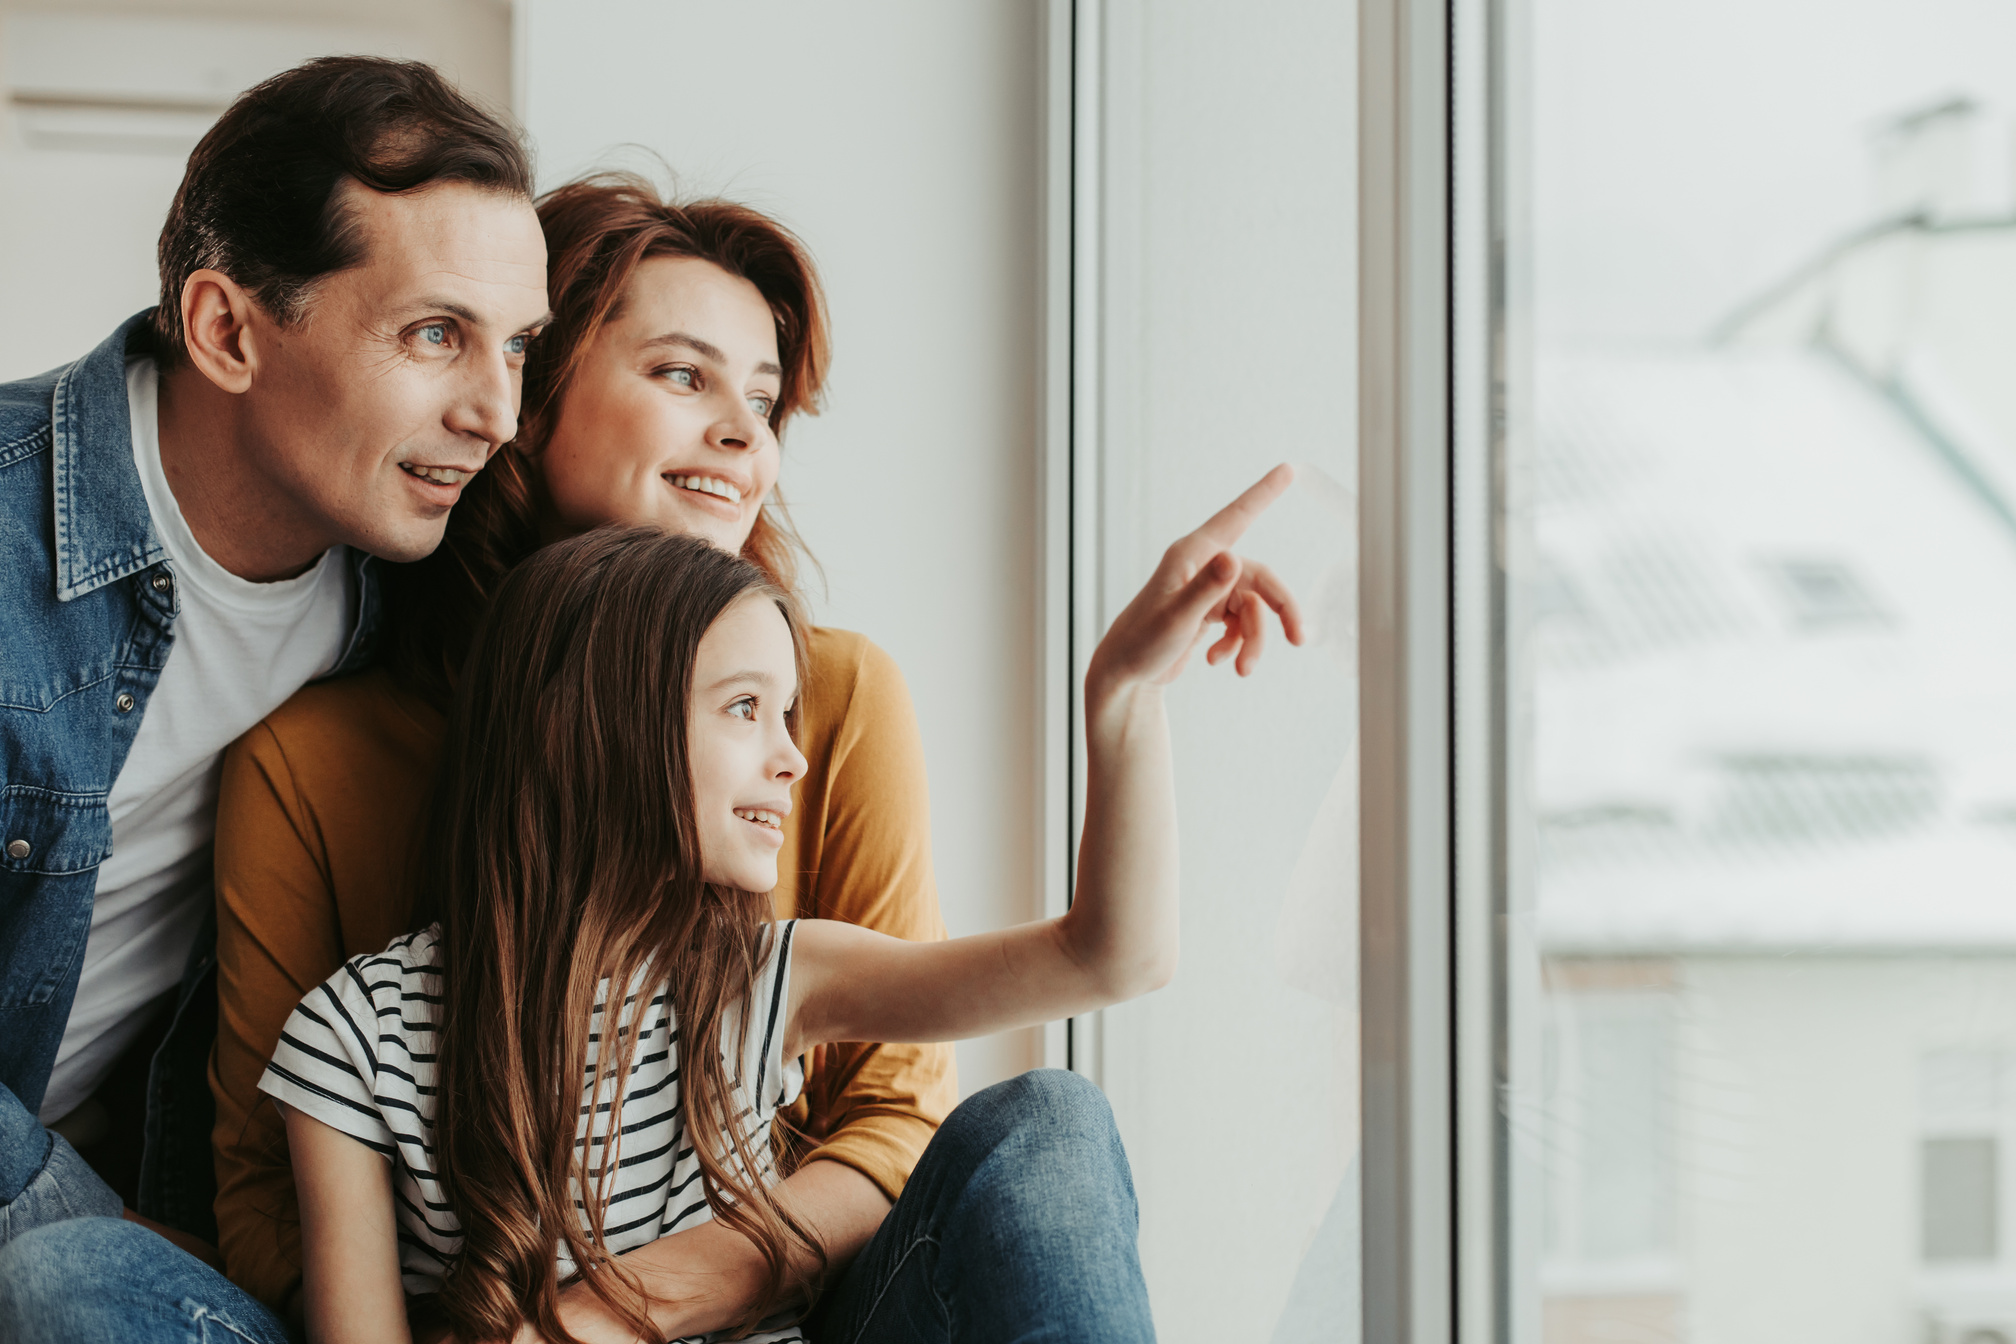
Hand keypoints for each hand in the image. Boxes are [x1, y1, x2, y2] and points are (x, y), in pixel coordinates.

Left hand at [1088, 464, 1305, 697]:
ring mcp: (1209, 590)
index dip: (1264, 493)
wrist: (1125, 676)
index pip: (1237, 516)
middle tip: (1300, 638)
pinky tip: (1217, 661)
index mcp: (1193, 554)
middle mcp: (1204, 566)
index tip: (1288, 469)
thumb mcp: (1176, 618)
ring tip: (1241, 670)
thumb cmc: (1141, 643)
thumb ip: (1206, 589)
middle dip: (1281, 610)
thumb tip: (1234, 558)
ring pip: (1253, 608)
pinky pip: (1242, 624)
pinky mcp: (1210, 612)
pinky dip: (1237, 645)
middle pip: (1260, 579)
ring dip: (1253, 641)